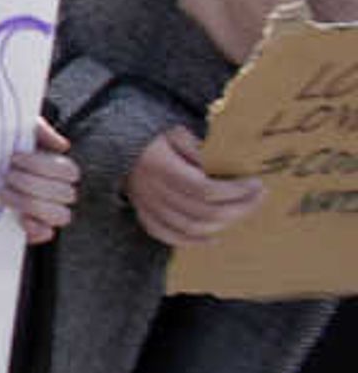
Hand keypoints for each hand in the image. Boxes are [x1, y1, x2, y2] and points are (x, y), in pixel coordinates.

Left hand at [1, 117, 79, 242]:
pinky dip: (36, 228)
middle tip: (7, 175)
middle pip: (66, 193)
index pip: (70, 172)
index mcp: (55, 169)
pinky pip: (47, 234)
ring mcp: (47, 212)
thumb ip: (37, 129)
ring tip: (3, 193)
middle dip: (32, 183)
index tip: (14, 157)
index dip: (43, 165)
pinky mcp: (33, 229)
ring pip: (61, 215)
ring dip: (31, 203)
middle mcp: (56, 192)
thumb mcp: (11, 130)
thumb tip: (63, 145)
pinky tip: (18, 217)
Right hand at [128, 122, 263, 248]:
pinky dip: (192, 241)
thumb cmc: (150, 135)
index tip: (256, 183)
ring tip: (243, 211)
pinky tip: (214, 238)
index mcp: (159, 166)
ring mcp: (146, 205)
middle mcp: (151, 190)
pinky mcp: (143, 213)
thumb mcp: (173, 131)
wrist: (114, 143)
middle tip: (259, 197)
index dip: (234, 191)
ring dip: (222, 223)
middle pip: (202, 211)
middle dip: (238, 207)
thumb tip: (221, 164)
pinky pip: (167, 235)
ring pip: (190, 226)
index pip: (204, 189)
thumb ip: (196, 147)